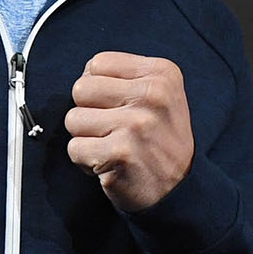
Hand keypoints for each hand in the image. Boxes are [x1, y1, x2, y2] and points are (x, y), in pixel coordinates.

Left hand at [64, 53, 194, 211]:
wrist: (180, 189)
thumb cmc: (159, 139)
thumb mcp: (160, 95)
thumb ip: (125, 77)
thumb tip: (85, 74)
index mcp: (162, 73)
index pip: (97, 64)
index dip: (99, 89)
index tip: (119, 108)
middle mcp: (153, 94)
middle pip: (81, 89)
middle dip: (88, 112)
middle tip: (112, 130)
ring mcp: (138, 123)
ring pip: (73, 119)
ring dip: (86, 138)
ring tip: (112, 147)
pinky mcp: (121, 152)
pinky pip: (75, 148)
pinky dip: (85, 161)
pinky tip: (109, 164)